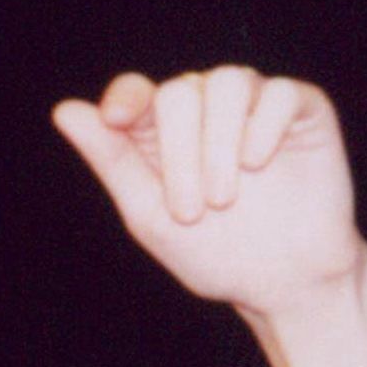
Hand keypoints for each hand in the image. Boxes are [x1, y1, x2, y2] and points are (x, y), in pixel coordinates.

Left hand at [51, 66, 363, 318]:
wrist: (284, 283)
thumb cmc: (215, 254)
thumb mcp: (151, 215)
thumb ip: (112, 161)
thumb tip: (64, 109)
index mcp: (166, 132)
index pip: (138, 91)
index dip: (126, 97)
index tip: (116, 119)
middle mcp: (209, 109)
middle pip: (181, 91)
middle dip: (180, 152)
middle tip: (192, 212)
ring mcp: (256, 105)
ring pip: (229, 83)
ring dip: (219, 144)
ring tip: (224, 199)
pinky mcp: (302, 109)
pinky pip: (279, 93)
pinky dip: (263, 128)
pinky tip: (258, 164)